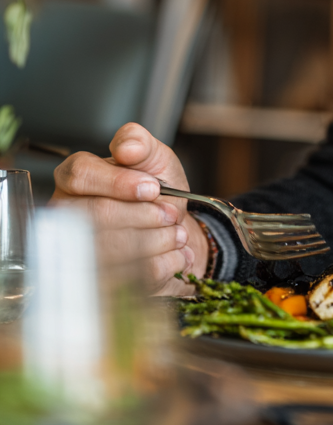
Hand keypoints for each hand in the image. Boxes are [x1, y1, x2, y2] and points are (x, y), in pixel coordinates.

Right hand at [52, 122, 209, 294]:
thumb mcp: (155, 158)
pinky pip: (124, 279)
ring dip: (154, 242)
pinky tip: (176, 255)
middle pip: (94, 216)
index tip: (152, 188)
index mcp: (75, 176)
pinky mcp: (93, 281)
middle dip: (143, 216)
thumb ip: (140, 143)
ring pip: (107, 250)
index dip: (118, 183)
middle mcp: (65, 213)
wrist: (172, 227)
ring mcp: (72, 249)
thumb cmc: (156, 188)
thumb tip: (127, 147)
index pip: (80, 176)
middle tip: (171, 214)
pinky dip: (161, 265)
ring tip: (176, 235)